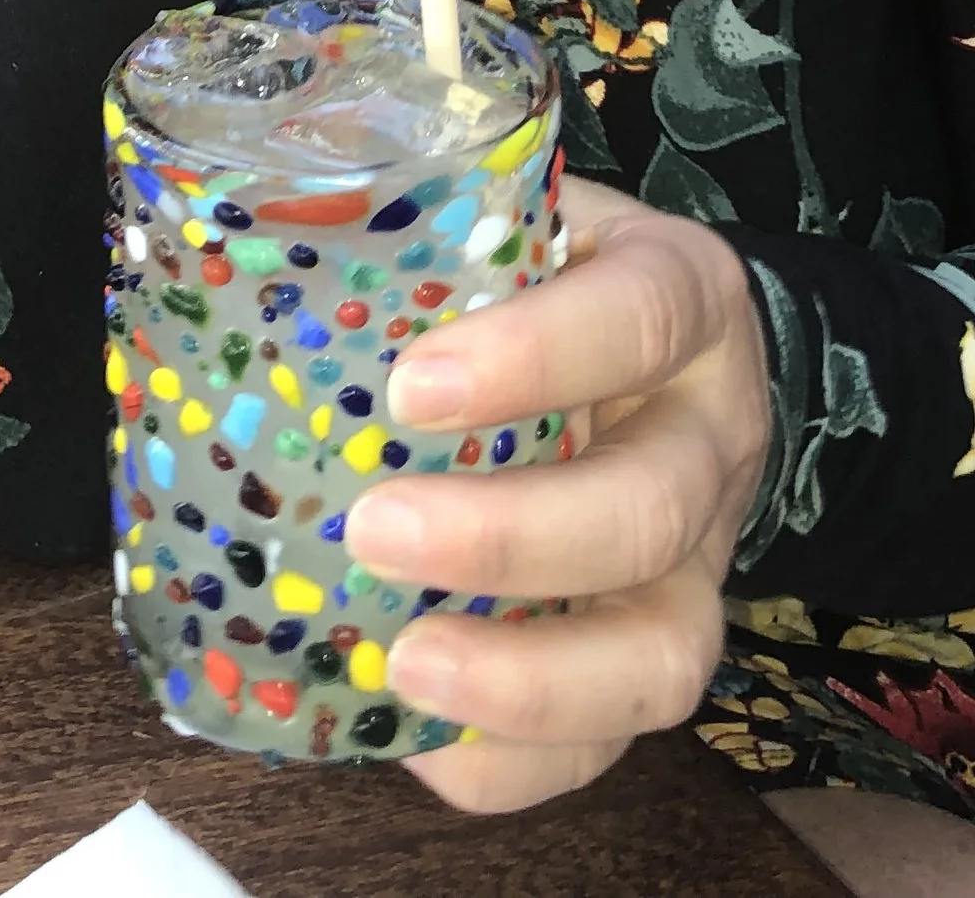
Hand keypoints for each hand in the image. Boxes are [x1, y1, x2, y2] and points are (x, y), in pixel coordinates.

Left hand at [344, 180, 771, 814]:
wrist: (669, 348)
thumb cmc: (558, 277)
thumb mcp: (520, 217)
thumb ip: (432, 225)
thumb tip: (263, 233)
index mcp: (682, 295)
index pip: (639, 317)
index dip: (535, 357)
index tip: (412, 389)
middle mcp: (711, 432)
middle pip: (648, 508)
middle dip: (507, 539)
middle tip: (373, 529)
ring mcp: (703, 558)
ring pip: (660, 653)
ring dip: (526, 679)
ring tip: (401, 663)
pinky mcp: (661, 647)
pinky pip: (611, 740)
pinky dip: (511, 756)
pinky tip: (412, 728)